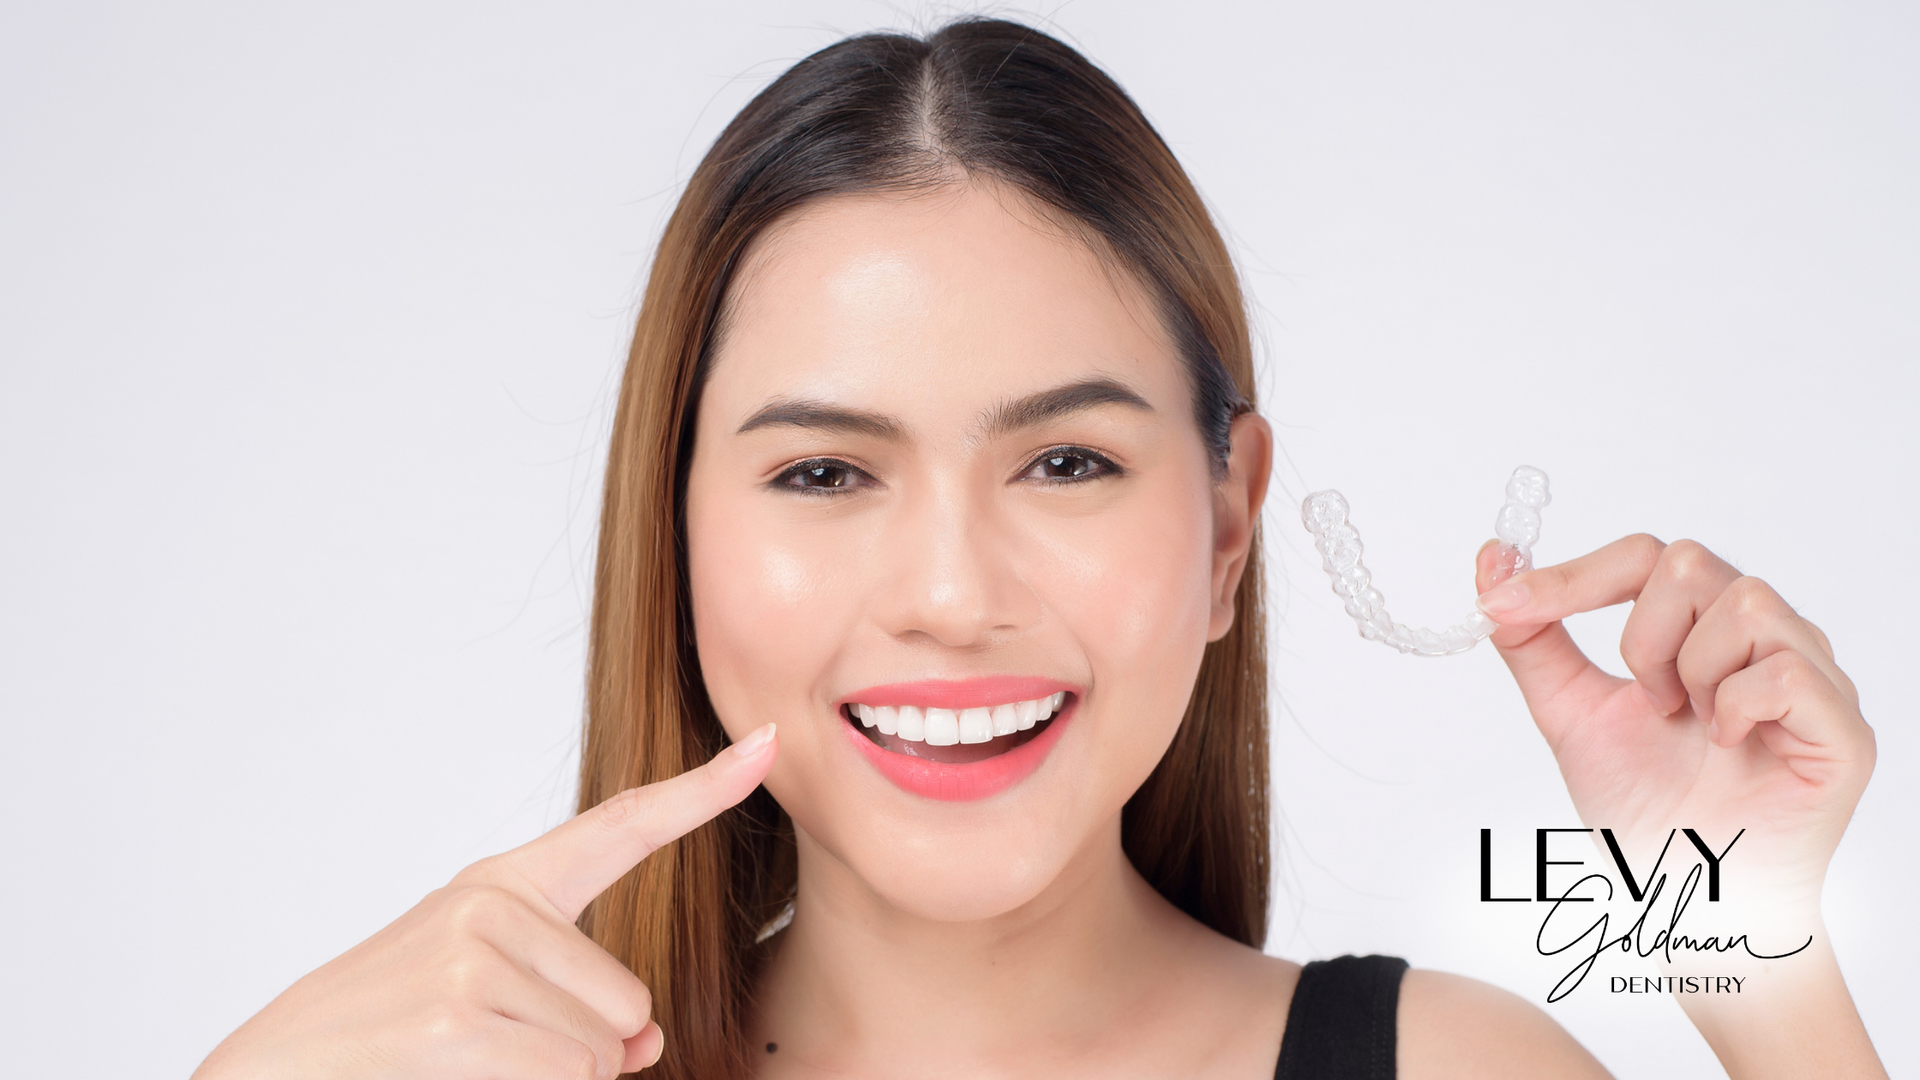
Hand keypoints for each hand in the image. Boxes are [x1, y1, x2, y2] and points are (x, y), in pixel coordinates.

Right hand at [193, 723, 778, 1079]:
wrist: (269, 1070)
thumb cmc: (386, 1038)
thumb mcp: (487, 998)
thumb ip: (577, 1004)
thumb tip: (646, 1042)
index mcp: (505, 886)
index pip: (622, 828)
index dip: (703, 789)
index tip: (768, 744)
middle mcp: (494, 904)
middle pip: (628, 1001)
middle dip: (585, 1052)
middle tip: (488, 1052)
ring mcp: (476, 956)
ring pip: (602, 1050)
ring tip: (465, 1066)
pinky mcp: (463, 1020)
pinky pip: (570, 1078)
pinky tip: (460, 1078)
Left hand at [1472, 536, 1872, 905]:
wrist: (1681, 895)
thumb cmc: (1643, 807)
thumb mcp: (1567, 711)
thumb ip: (1532, 640)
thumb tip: (1492, 560)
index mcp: (1702, 627)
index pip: (1645, 556)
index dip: (1573, 574)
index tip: (1505, 603)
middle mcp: (1763, 638)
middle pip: (1689, 562)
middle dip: (1641, 639)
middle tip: (1649, 704)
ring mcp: (1813, 678)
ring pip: (1746, 603)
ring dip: (1692, 672)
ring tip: (1692, 728)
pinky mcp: (1844, 731)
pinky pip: (1787, 673)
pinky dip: (1737, 708)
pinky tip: (1728, 747)